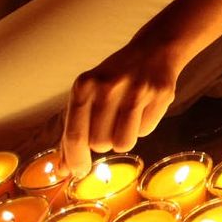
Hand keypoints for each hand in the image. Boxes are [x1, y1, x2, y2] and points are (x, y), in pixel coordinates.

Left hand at [62, 33, 188, 174]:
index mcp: (84, 86)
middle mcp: (108, 87)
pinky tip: (143, 109)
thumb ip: (74, 130)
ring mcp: (136, 90)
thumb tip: (63, 169)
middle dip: (103, 142)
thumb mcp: (88, 95)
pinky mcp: (159, 95)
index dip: (75, 159)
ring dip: (123, 138)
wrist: (153, 50)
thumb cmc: (114, 78)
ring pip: (122, 143)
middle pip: (99, 144)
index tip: (78, 172)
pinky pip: (145, 132)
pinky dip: (142, 127)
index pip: (75, 135)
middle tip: (109, 125)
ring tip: (125, 120)